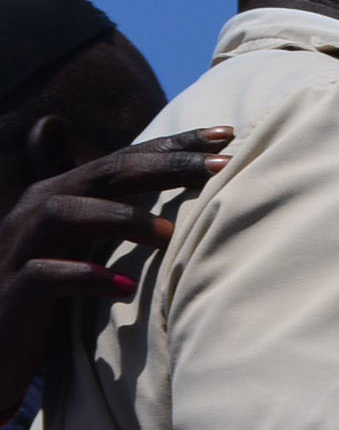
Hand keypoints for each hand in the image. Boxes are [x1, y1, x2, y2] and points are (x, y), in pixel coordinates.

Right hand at [0, 127, 230, 393]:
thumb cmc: (52, 294)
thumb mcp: (86, 248)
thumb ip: (118, 213)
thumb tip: (177, 197)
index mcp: (62, 195)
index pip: (123, 160)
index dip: (172, 145)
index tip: (226, 136)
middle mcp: (38, 212)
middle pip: (101, 175)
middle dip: (163, 167)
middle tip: (221, 167)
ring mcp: (21, 249)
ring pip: (64, 213)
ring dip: (121, 218)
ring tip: (172, 234)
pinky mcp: (15, 290)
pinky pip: (45, 275)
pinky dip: (86, 277)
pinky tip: (126, 289)